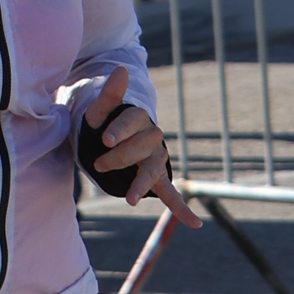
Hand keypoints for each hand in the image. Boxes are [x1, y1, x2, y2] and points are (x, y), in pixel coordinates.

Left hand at [79, 65, 201, 224]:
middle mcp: (152, 137)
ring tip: (131, 199)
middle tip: (99, 164)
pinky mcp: (156, 177)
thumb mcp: (99, 111)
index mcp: (138, 118)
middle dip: (120, 156)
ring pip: (153, 170)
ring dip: (143, 184)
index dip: (120, 131)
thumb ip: (110, 94)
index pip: (133, 123)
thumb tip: (121, 69)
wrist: (105, 140)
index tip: (105, 140)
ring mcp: (156, 159)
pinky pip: (171, 193)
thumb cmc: (101, 125)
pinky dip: (181, 209)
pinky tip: (195, 224)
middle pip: (142, 147)